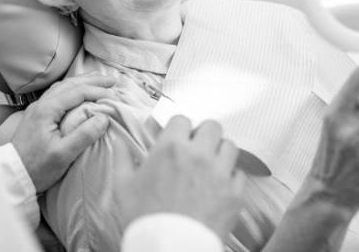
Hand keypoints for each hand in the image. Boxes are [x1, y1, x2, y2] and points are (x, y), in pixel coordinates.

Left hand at [11, 74, 114, 192]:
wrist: (10, 178)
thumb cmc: (36, 168)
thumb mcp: (63, 155)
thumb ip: (84, 135)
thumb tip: (103, 118)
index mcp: (47, 110)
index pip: (77, 92)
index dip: (97, 91)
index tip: (114, 94)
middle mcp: (41, 104)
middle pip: (70, 84)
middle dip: (92, 80)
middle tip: (111, 80)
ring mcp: (37, 109)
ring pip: (63, 87)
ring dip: (82, 82)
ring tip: (98, 82)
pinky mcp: (36, 116)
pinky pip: (57, 94)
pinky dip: (72, 89)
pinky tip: (77, 93)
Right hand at [112, 116, 245, 240]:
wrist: (168, 250)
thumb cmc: (145, 219)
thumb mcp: (123, 186)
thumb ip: (121, 157)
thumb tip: (118, 141)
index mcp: (171, 147)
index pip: (183, 119)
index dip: (180, 129)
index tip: (179, 138)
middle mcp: (198, 154)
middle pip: (212, 126)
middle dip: (204, 135)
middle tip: (198, 148)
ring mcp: (219, 173)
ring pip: (229, 146)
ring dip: (220, 153)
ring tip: (211, 165)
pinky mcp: (234, 193)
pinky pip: (239, 174)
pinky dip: (231, 178)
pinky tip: (220, 186)